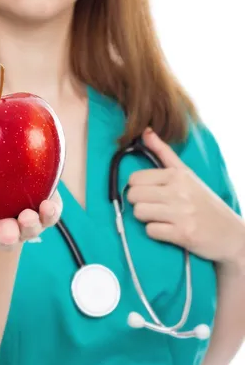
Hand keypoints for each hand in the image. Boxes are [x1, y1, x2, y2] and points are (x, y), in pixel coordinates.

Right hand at [0, 182, 62, 253]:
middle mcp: (1, 232)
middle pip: (6, 239)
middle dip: (6, 236)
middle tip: (6, 230)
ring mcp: (23, 223)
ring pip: (29, 230)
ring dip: (29, 226)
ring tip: (28, 217)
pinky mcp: (42, 210)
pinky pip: (49, 217)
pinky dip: (51, 214)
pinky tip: (48, 205)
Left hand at [126, 128, 244, 264]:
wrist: (231, 233)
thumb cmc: (204, 202)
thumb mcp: (187, 173)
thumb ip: (163, 152)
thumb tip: (145, 131)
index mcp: (177, 175)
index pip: (135, 178)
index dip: (137, 187)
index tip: (148, 192)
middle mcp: (179, 191)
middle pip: (133, 195)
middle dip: (139, 202)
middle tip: (153, 206)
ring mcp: (181, 213)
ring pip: (139, 212)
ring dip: (146, 218)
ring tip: (161, 217)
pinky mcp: (183, 234)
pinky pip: (151, 231)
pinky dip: (156, 233)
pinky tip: (168, 230)